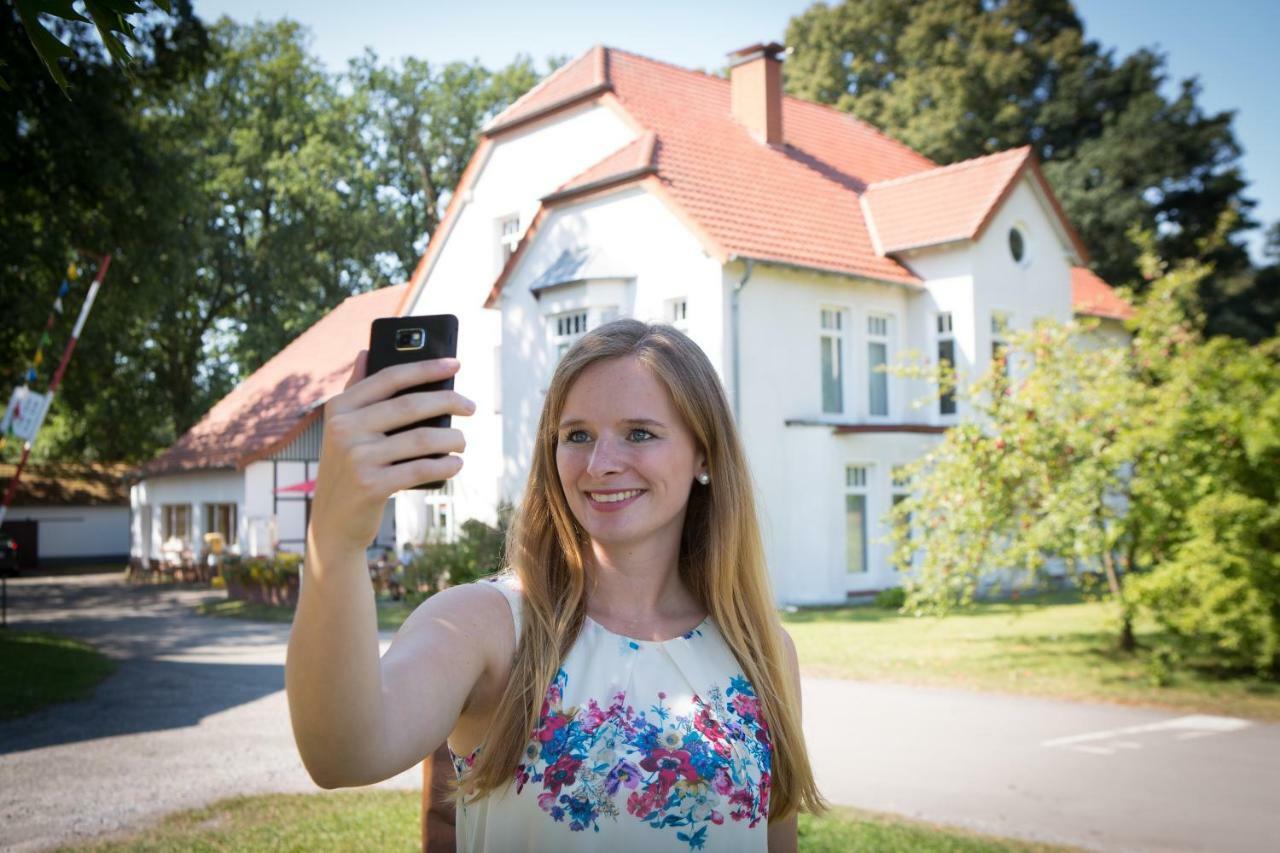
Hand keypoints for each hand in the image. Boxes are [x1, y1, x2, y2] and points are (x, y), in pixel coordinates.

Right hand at [310, 350, 476, 554]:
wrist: (332, 522)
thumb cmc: (347, 468)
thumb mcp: (342, 429)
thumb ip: (355, 391)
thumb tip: (365, 351)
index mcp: (340, 408)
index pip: (390, 377)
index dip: (426, 367)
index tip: (455, 363)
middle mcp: (345, 429)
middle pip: (411, 405)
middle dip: (449, 402)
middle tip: (470, 406)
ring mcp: (357, 457)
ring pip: (422, 439)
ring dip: (453, 439)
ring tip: (462, 442)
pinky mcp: (371, 485)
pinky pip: (420, 469)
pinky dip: (445, 466)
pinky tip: (456, 464)